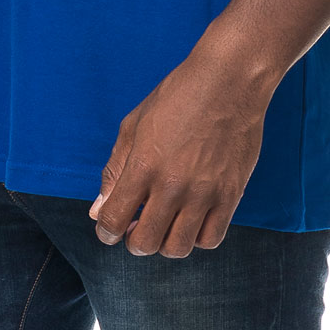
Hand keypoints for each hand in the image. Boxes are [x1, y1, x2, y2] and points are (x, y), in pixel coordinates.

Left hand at [88, 41, 270, 257]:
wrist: (229, 80)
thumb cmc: (178, 96)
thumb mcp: (135, 124)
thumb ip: (115, 170)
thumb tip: (98, 211)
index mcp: (143, 164)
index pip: (113, 220)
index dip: (106, 231)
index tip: (110, 228)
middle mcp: (172, 184)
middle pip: (145, 243)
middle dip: (134, 241)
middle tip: (137, 226)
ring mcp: (204, 192)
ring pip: (178, 248)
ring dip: (165, 243)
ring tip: (165, 224)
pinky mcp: (231, 194)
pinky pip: (211, 239)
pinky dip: (197, 238)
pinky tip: (191, 219)